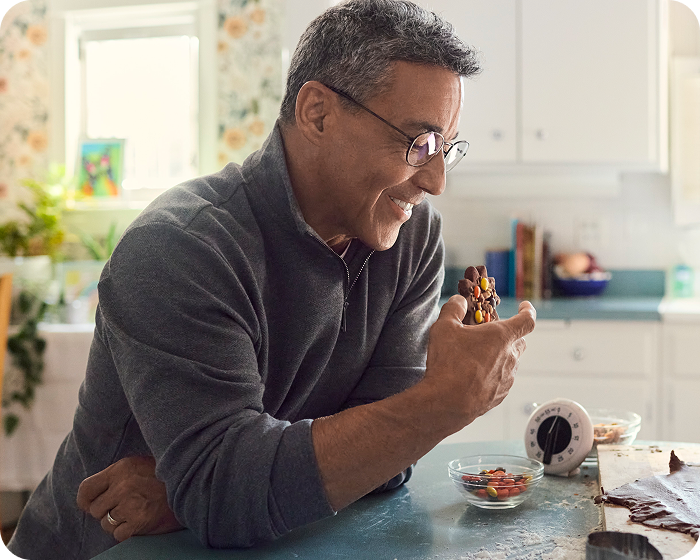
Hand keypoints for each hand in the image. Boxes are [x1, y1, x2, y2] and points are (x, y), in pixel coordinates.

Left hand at [77, 455, 183, 541]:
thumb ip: (117, 475)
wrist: (192, 485)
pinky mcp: (138, 522)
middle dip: (105, 512)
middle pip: (95, 510)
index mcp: (122, 468)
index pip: (86, 488)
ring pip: (106, 524)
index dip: (85, 500)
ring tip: (134, 513)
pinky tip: (139, 521)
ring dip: (117, 523)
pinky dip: (127, 532)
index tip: (89, 504)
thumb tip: (94, 492)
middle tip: (123, 507)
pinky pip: (118, 534)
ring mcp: (130, 504)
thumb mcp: (139, 465)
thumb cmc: (164, 477)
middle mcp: (123, 485)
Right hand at [424, 289, 535, 430]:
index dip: (528, 311)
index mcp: (502, 336)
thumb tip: (459, 301)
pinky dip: (494, 374)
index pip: (527, 320)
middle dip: (510, 335)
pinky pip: (502, 380)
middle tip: (491, 334)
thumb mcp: (444, 327)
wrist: (447, 402)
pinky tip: (475, 376)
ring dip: (500, 356)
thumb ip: (453, 308)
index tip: (525, 307)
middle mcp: (510, 357)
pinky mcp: (500, 395)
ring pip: (511, 362)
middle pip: (520, 342)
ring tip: (478, 356)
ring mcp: (507, 378)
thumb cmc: (448, 363)